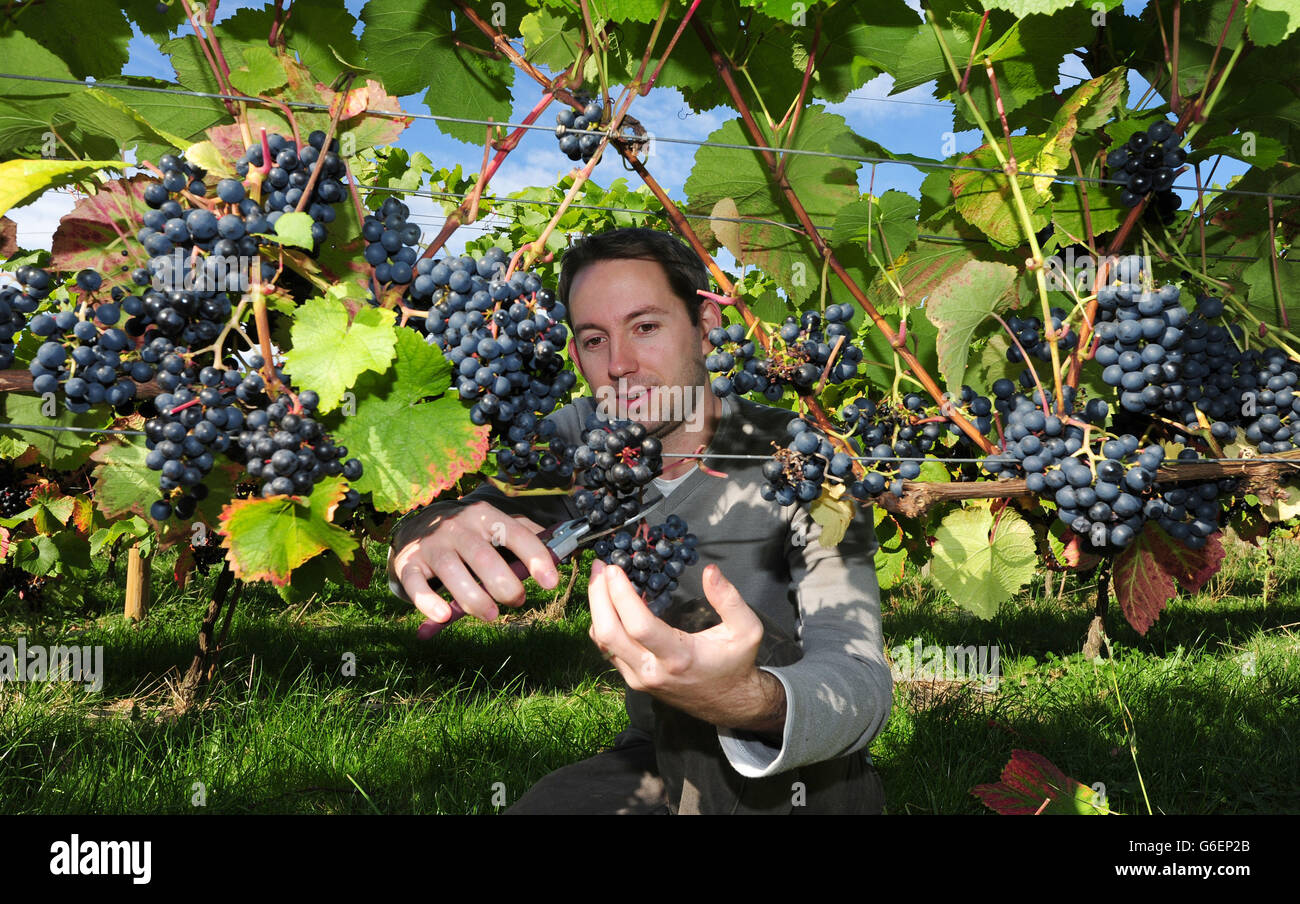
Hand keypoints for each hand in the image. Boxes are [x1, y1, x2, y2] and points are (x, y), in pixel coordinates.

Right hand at [391, 502, 559, 634]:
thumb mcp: (494, 525)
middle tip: (517, 601)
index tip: (551, 582)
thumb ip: (524, 536)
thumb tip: (562, 550)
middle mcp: (457, 527)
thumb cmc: (467, 533)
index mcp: (485, 516)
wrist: (415, 525)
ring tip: (491, 615)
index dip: (535, 557)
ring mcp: (431, 545)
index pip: (515, 533)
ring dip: (475, 599)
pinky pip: (416, 585)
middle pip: (484, 556)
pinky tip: (444, 616)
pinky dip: (429, 603)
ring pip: (452, 572)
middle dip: (505, 585)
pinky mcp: (408, 563)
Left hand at [587, 560, 786, 733]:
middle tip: (599, 567)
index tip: (614, 569)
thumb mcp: (747, 630)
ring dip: (596, 608)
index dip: (621, 595)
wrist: (727, 702)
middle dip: (598, 597)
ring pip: (603, 643)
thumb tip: (710, 571)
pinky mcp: (633, 679)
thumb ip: (730, 599)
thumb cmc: (735, 663)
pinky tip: (607, 601)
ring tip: (599, 579)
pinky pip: (607, 650)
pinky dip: (603, 623)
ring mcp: (638, 678)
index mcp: (679, 658)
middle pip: (609, 634)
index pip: (639, 626)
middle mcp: (652, 671)